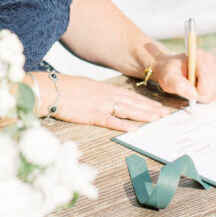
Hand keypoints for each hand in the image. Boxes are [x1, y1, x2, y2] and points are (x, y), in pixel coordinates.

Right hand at [51, 75, 170, 131]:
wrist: (51, 89)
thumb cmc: (65, 89)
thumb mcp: (86, 87)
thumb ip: (98, 93)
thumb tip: (107, 98)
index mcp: (104, 89)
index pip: (129, 95)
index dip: (144, 101)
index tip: (157, 106)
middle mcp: (106, 95)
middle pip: (132, 102)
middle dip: (149, 108)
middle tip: (164, 113)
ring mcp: (99, 104)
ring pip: (126, 109)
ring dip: (143, 114)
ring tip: (157, 119)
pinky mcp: (91, 114)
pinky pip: (109, 120)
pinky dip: (123, 124)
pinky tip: (134, 129)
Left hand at [151, 48, 215, 104]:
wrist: (168, 67)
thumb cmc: (168, 71)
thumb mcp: (168, 78)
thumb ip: (179, 85)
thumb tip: (193, 95)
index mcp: (199, 56)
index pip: (208, 80)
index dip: (199, 91)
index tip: (188, 92)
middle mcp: (209, 60)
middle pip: (214, 87)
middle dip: (202, 95)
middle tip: (188, 92)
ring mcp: (214, 68)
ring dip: (204, 96)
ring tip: (191, 90)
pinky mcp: (215, 76)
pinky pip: (215, 92)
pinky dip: (206, 95)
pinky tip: (195, 90)